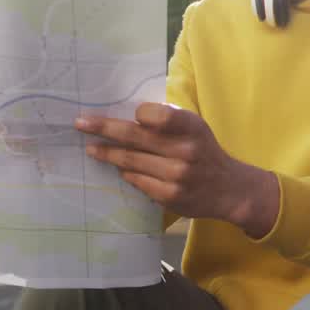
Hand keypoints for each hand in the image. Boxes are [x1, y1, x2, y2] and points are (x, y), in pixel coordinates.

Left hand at [80, 103, 277, 238]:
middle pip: (135, 137)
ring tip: (92, 148)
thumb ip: (168, 120)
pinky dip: (126, 173)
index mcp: (192, 128)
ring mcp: (177, 176)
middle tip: (80, 124)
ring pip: (130, 161)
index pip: (158, 116)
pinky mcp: (170, 196)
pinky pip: (137, 181)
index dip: (141, 114)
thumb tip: (128, 115)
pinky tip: (120, 169)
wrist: (229, 189)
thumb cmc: (204, 151)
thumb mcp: (196, 128)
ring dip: (107, 154)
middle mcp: (185, 151)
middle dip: (103, 129)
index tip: (131, 114)